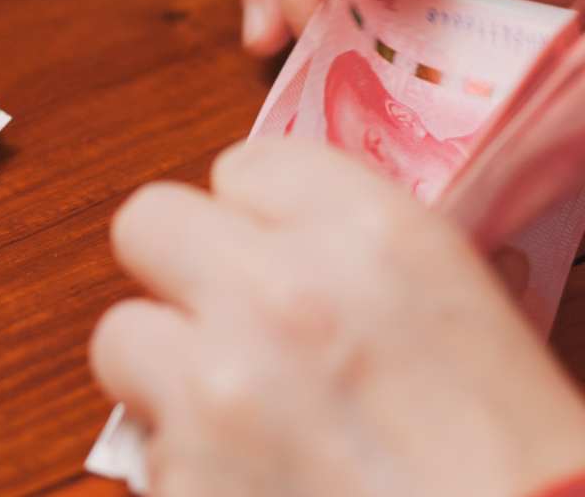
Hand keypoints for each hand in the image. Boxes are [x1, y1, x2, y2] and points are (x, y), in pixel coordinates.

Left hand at [91, 140, 584, 496]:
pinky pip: (145, 436)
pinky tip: (242, 466)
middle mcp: (277, 297)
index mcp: (366, 236)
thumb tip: (278, 233)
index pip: (245, 166)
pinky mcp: (181, 480)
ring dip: (164, 361)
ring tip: (222, 399)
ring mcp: (215, 393)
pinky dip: (182, 449)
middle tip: (215, 302)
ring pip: (122, 330)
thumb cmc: (509, 448)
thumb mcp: (454, 302)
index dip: (254, 208)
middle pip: (150, 220)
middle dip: (179, 260)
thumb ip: (352, 247)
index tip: (265, 240)